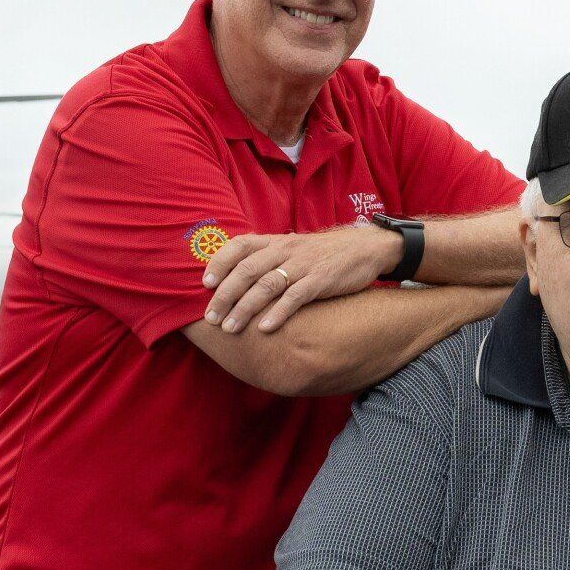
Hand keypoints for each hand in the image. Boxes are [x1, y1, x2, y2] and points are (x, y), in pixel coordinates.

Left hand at [202, 225, 398, 331]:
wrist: (365, 248)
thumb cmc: (322, 254)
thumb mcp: (293, 248)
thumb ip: (267, 258)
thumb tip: (234, 278)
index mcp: (276, 241)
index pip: (240, 245)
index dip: (219, 263)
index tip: (205, 284)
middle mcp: (286, 250)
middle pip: (247, 270)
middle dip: (225, 295)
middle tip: (210, 318)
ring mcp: (303, 265)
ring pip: (266, 285)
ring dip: (245, 308)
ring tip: (230, 329)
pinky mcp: (321, 280)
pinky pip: (295, 297)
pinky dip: (278, 313)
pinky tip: (265, 328)